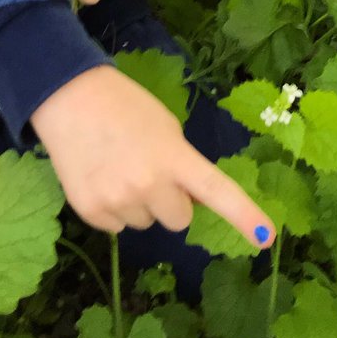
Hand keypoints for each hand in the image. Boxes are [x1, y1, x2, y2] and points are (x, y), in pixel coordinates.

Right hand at [30, 65, 274, 246]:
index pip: (217, 191)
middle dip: (171, 200)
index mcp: (174, 156)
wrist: (68, 97)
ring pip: (145, 223)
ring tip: (118, 166)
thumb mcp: (165, 126)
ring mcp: (118, 201)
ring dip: (140, 203)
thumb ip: (181, 163)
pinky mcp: (90, 212)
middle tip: (149, 170)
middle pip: (179, 219)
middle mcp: (149, 184)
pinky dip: (112, 208)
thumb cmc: (125, 106)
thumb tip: (187, 198)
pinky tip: (100, 176)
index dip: (245, 217)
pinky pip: (116, 226)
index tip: (268, 240)